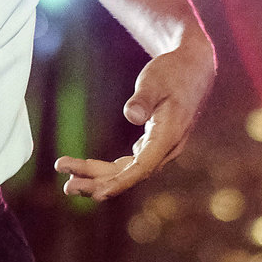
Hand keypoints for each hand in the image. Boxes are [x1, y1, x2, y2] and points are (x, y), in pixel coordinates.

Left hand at [55, 39, 215, 200]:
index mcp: (169, 135)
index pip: (143, 167)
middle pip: (131, 174)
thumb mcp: (155, 80)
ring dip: (100, 177)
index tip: (98, 193)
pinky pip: (131, 162)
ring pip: (129, 170)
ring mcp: (162, 148)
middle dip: (99, 183)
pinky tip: (88, 168)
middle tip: (67, 187)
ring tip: (69, 180)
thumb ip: (144, 99)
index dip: (120, 182)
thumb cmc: (173, 72)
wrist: (194, 67)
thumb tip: (132, 116)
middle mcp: (167, 148)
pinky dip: (109, 167)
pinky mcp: (155, 143)